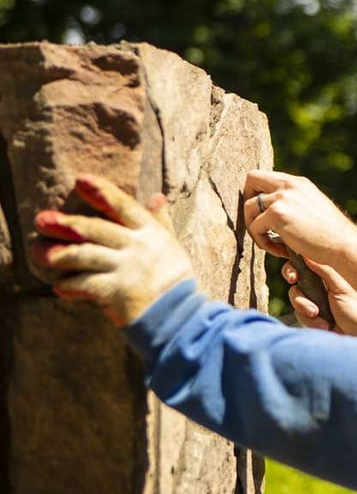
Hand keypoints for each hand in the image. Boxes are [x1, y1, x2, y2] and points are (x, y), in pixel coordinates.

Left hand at [33, 175, 193, 326]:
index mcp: (150, 232)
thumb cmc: (174, 278)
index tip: (80, 180)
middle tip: (41, 219)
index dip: (102, 192)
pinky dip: (71, 285)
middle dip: (68, 223)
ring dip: (61, 254)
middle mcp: (137, 246)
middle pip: (97, 229)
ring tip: (39, 254)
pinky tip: (59, 287)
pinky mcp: (117, 291)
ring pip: (87, 255)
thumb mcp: (171, 245)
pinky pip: (87, 284)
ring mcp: (127, 268)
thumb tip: (157, 197)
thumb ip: (160, 221)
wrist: (179, 314)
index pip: (124, 206)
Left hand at [243, 170, 356, 263]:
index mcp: (299, 183)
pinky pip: (254, 227)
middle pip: (251, 178)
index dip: (257, 192)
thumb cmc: (331, 234)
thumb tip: (273, 211)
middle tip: (257, 223)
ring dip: (254, 228)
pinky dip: (263, 242)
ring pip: (248, 207)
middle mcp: (289, 185)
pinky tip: (280, 251)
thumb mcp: (313, 208)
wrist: (342, 244)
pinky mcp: (276, 214)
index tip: (263, 213)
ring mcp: (282, 198)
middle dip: (247, 201)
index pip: (266, 175)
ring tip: (271, 244)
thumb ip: (295, 203)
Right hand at [285, 256, 356, 338]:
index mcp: (333, 274)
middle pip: (297, 275)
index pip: (310, 261)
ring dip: (304, 304)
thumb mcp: (342, 288)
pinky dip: (309, 319)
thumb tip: (310, 251)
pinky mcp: (313, 317)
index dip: (298, 263)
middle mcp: (323, 285)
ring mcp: (317, 301)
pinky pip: (299, 313)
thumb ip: (325, 270)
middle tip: (294, 280)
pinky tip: (324, 325)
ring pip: (295, 295)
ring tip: (318, 314)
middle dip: (293, 277)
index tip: (294, 272)